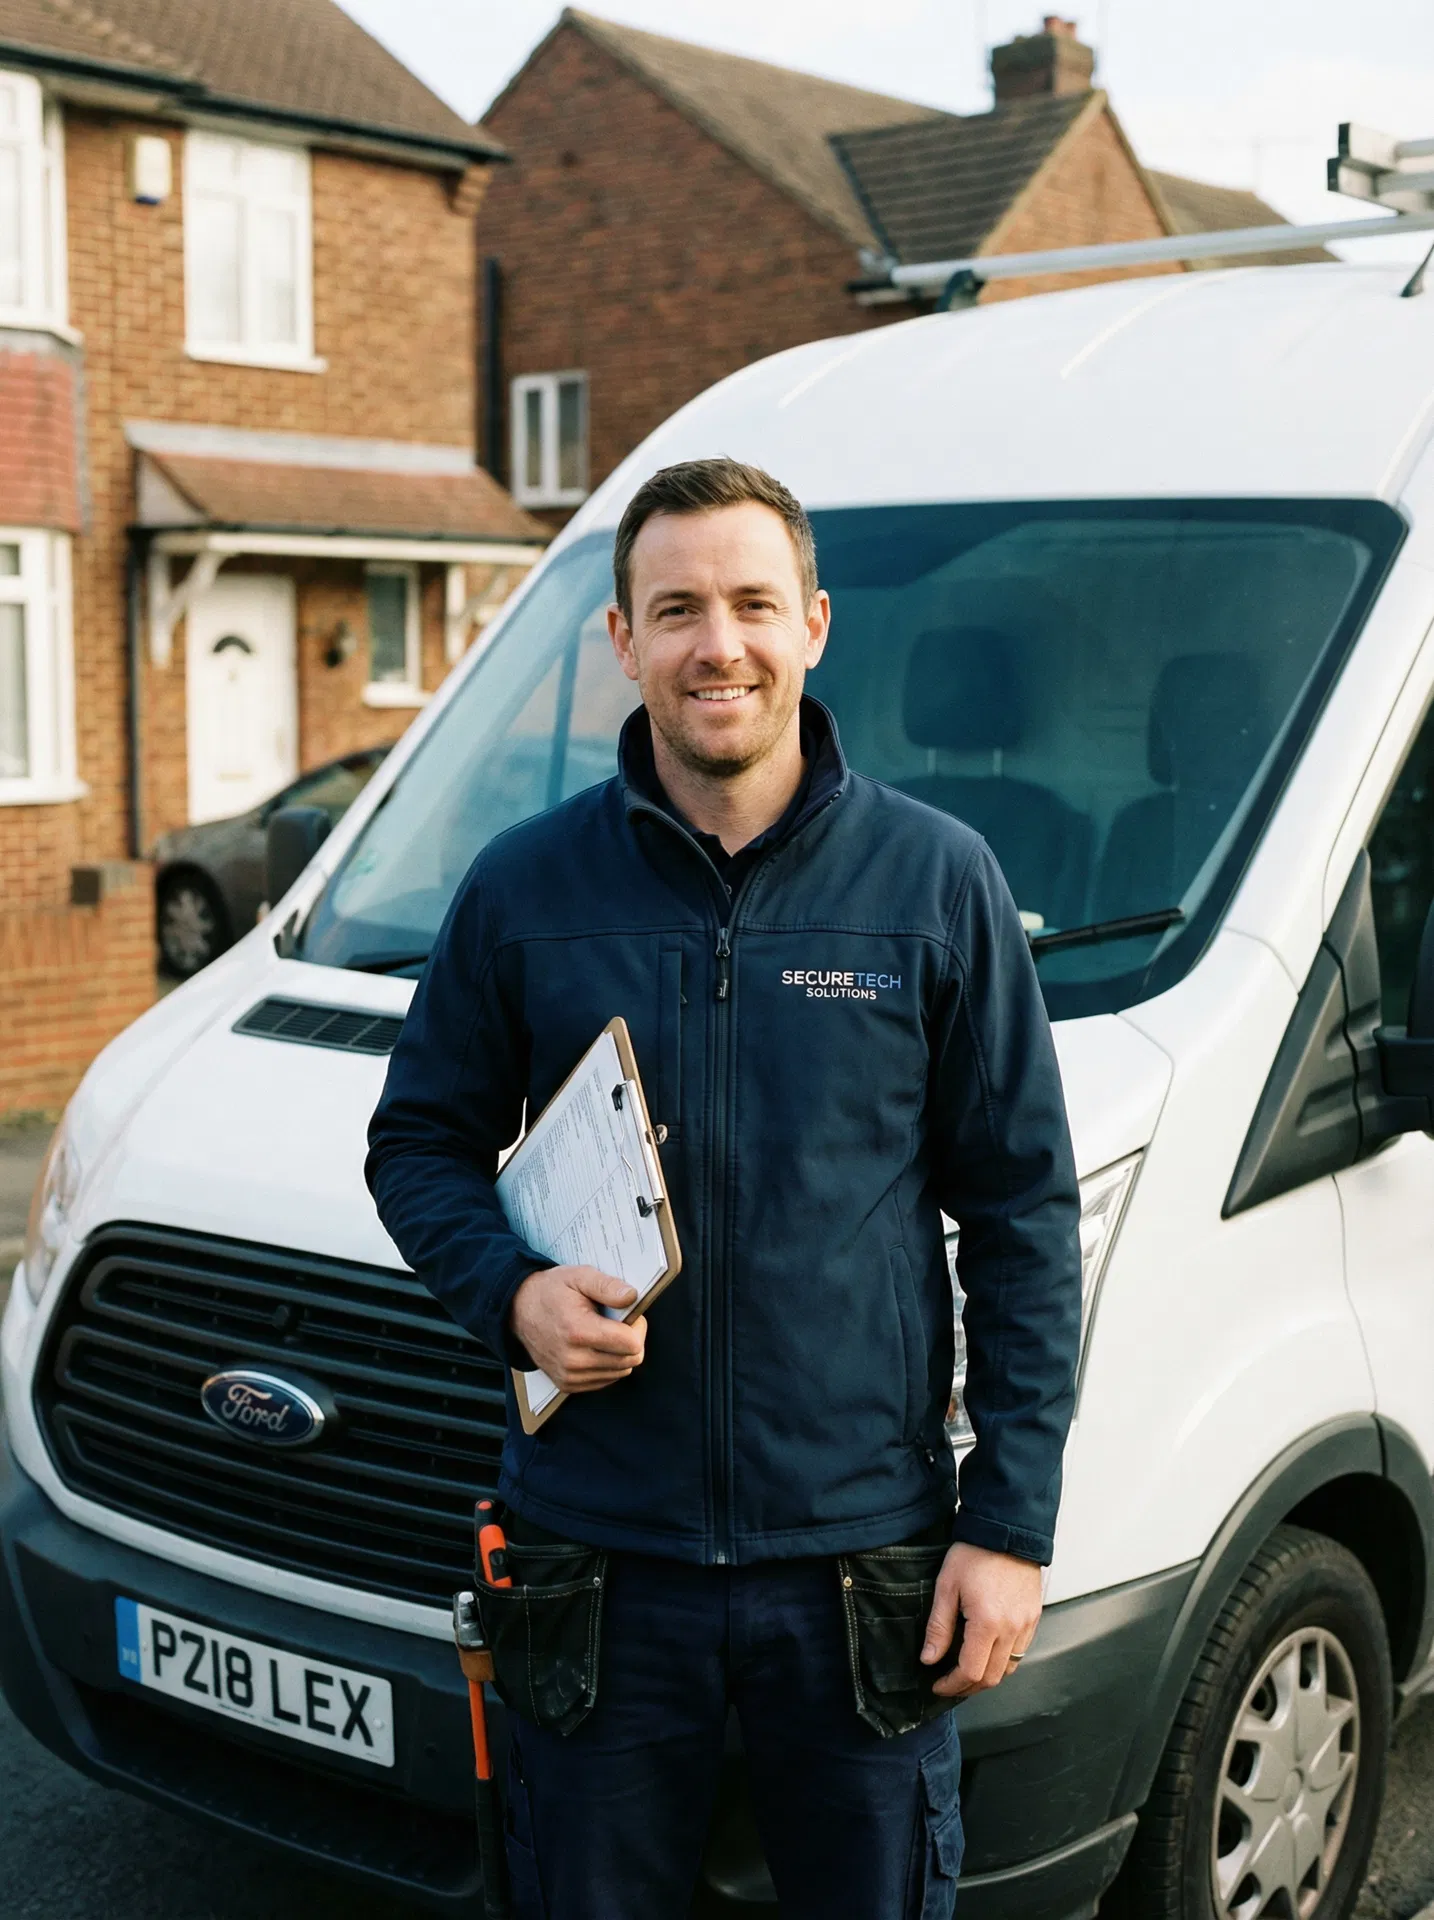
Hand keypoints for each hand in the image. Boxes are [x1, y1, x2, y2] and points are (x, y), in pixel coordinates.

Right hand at [509, 1266, 645, 1392]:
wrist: (518, 1310)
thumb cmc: (551, 1291)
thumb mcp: (578, 1276)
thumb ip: (607, 1285)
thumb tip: (631, 1297)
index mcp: (578, 1331)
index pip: (631, 1344)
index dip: (638, 1327)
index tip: (630, 1316)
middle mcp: (573, 1360)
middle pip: (630, 1360)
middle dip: (631, 1340)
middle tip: (618, 1322)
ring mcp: (569, 1376)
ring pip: (620, 1372)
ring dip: (620, 1353)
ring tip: (604, 1333)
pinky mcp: (567, 1385)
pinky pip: (605, 1380)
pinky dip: (607, 1364)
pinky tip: (595, 1346)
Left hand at [922, 1543, 1041, 1698]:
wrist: (1007, 1531)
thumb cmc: (975, 1553)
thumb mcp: (947, 1586)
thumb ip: (938, 1626)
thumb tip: (929, 1657)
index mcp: (988, 1622)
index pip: (971, 1672)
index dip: (952, 1685)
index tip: (938, 1685)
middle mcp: (1012, 1629)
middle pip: (992, 1678)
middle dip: (968, 1688)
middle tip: (949, 1684)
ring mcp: (1026, 1625)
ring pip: (1009, 1670)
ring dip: (986, 1677)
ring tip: (966, 1672)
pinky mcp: (1033, 1618)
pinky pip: (1020, 1653)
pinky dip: (1003, 1662)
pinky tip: (986, 1653)